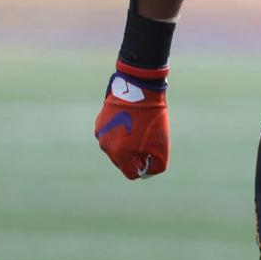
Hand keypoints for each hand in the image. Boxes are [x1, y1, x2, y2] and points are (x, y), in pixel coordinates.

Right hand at [94, 61, 168, 179]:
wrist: (139, 86)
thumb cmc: (151, 118)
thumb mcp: (161, 146)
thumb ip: (156, 166)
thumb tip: (147, 172)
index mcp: (118, 154)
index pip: (132, 173)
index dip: (144, 166)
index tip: (151, 153)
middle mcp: (105, 145)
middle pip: (123, 161)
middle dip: (135, 155)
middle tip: (147, 139)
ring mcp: (100, 133)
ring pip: (117, 147)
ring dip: (128, 143)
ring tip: (139, 127)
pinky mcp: (100, 121)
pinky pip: (112, 134)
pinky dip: (121, 132)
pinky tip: (131, 119)